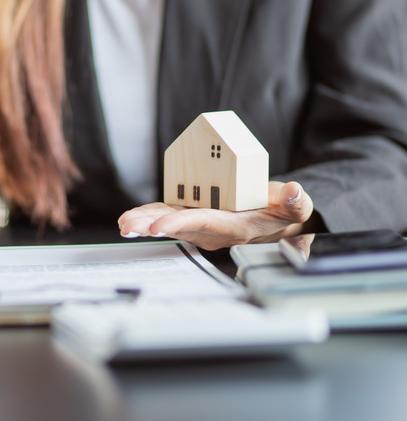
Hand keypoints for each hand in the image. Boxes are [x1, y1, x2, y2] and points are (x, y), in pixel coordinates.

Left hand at [117, 181, 313, 249]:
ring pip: (168, 222)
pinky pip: (167, 215)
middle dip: (151, 226)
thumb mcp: (297, 208)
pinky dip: (149, 215)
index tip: (160, 225)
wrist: (276, 221)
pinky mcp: (193, 214)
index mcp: (233, 226)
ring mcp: (200, 223)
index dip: (181, 223)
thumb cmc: (283, 214)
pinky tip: (131, 217)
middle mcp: (211, 229)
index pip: (203, 224)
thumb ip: (296, 202)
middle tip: (128, 225)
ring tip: (124, 223)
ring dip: (144, 222)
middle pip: (177, 226)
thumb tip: (294, 191)